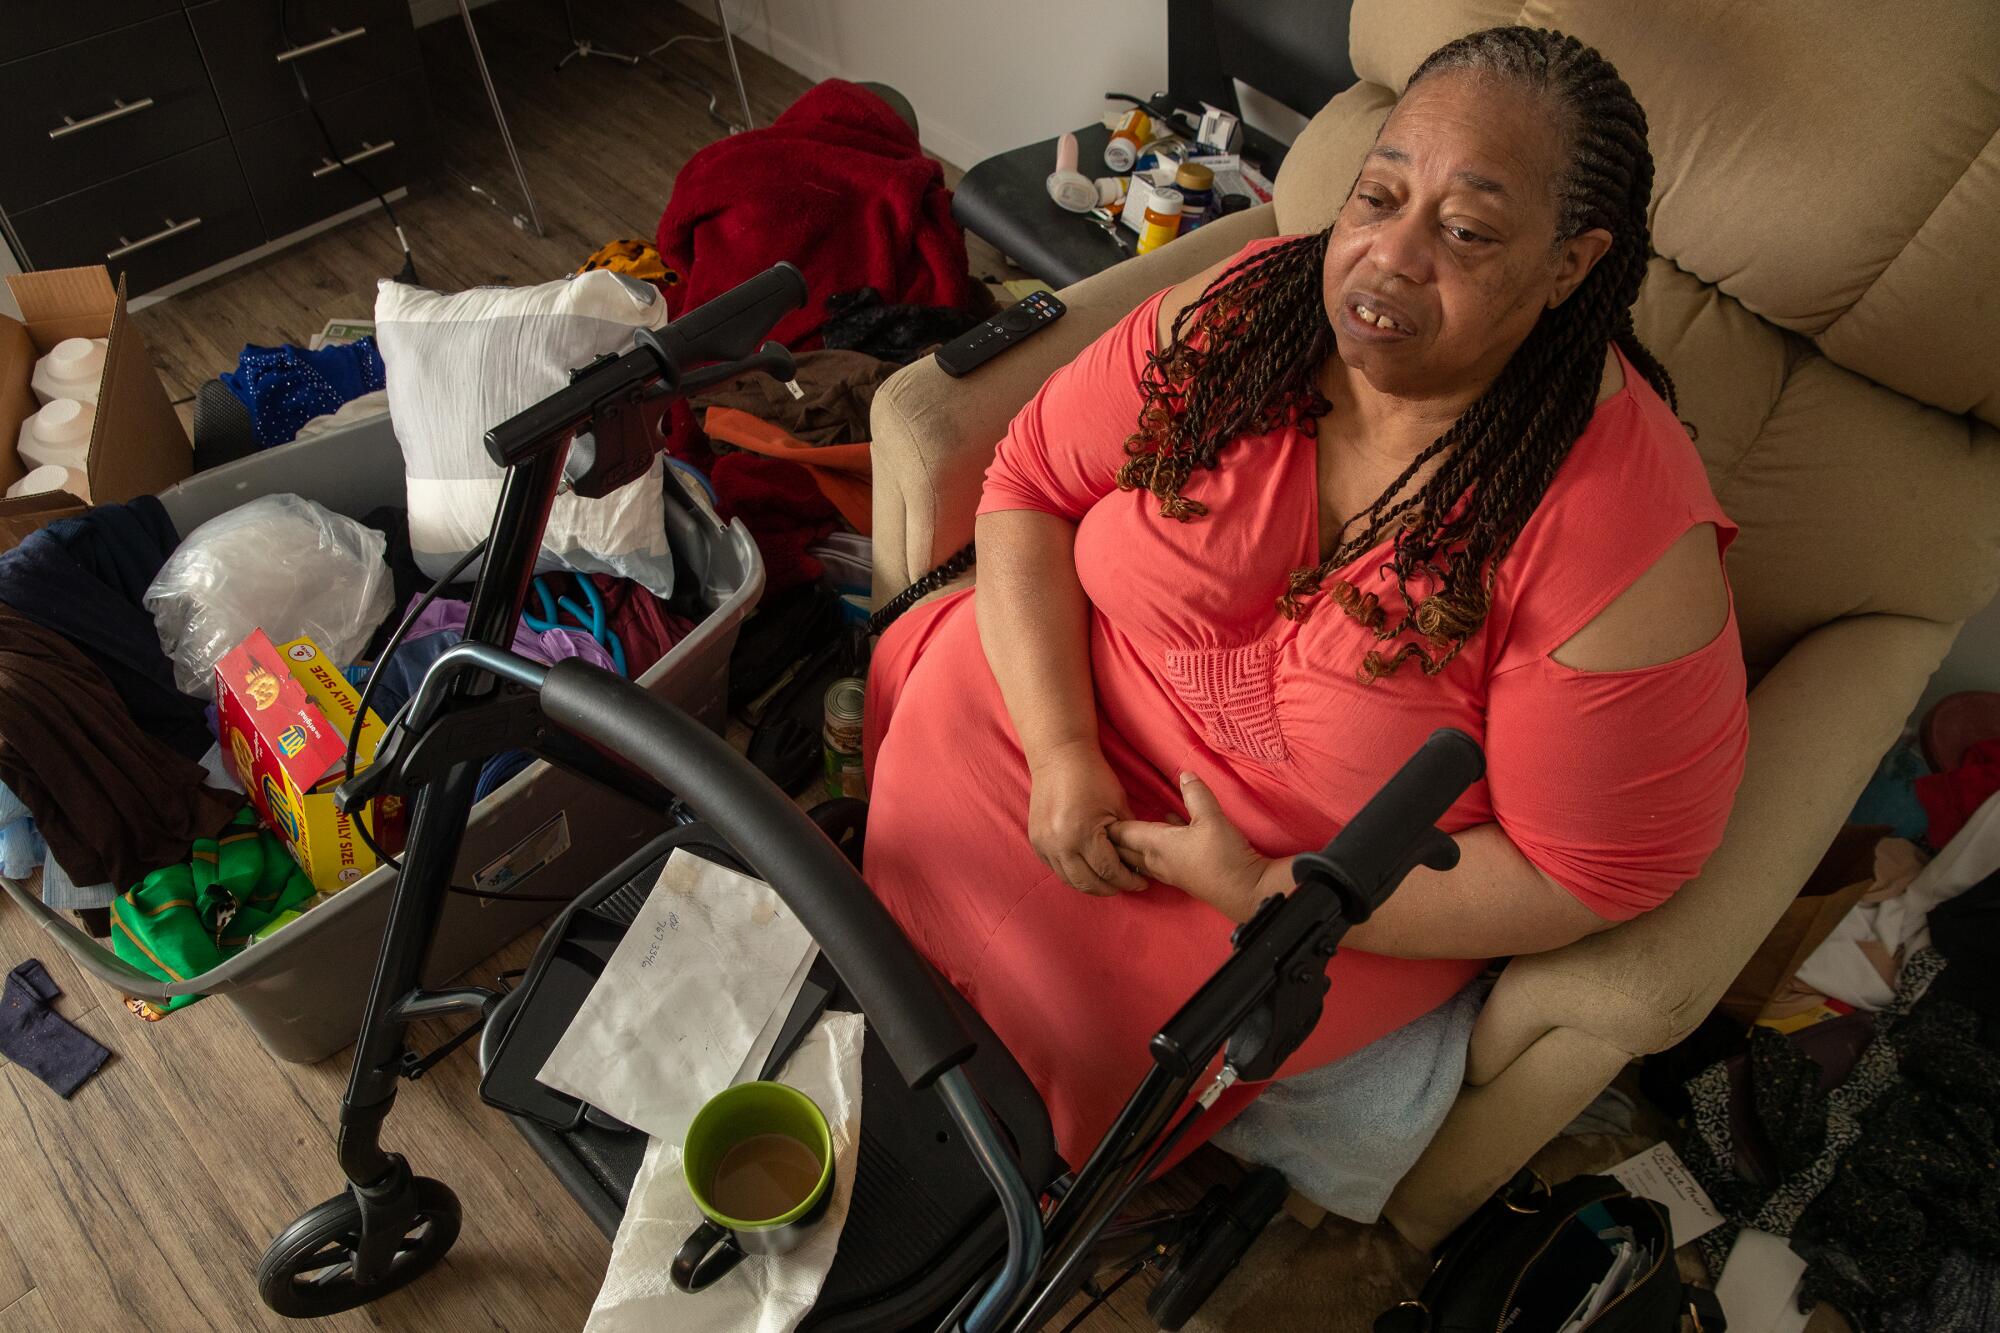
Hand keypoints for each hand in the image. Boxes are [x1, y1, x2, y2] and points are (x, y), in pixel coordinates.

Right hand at [1027, 741, 1146, 895]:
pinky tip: (1088, 869)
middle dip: (1110, 888)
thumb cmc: (1093, 776)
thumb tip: (1138, 862)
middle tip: (1127, 885)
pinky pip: (1056, 869)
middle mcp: (1059, 845)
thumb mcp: (1119, 806)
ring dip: (1091, 884)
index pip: (1109, 872)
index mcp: (1082, 835)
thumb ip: (1128, 838)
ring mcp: (1044, 844)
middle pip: (1088, 883)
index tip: (1141, 883)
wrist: (1059, 756)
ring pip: (1070, 880)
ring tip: (1109, 881)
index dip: (1128, 881)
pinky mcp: (1036, 842)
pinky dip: (1073, 873)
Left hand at [1109, 773, 1274, 921]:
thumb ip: (1196, 795)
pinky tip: (1164, 834)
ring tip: (1119, 831)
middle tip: (1097, 822)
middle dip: (1109, 838)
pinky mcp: (1181, 877)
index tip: (1093, 810)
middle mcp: (1155, 861)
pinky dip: (1151, 848)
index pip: (1121, 832)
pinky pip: (1156, 860)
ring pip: (1138, 857)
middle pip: (1123, 849)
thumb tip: (1185, 774)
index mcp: (1155, 844)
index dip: (1106, 822)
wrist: (1245, 891)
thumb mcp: (1211, 818)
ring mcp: (1167, 872)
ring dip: (1128, 846)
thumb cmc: (1223, 856)